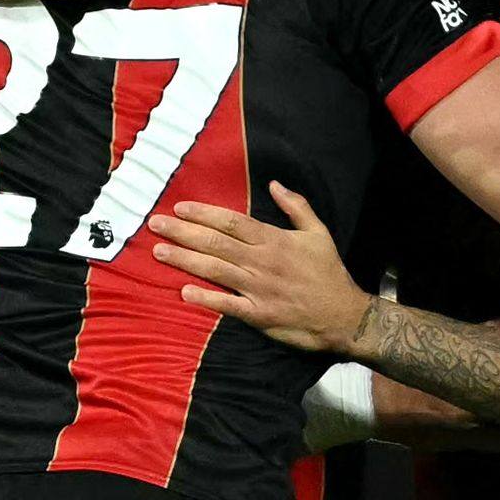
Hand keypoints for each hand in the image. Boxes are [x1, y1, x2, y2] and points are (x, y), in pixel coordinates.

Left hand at [151, 182, 377, 353]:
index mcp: (274, 240)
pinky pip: (227, 305)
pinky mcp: (258, 315)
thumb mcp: (318, 233)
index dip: (203, 214)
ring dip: (184, 260)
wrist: (344, 315)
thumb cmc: (328, 273)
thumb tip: (275, 184)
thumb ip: (296, 207)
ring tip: (158, 252)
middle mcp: (262, 262)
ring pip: (215, 270)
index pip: (231, 222)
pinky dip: (205, 299)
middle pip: (215, 243)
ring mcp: (258, 289)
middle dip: (182, 232)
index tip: (179, 207)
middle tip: (155, 224)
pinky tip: (184, 292)